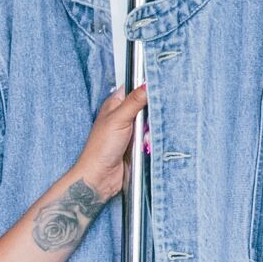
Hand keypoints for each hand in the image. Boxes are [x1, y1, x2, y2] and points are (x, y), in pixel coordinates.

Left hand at [71, 85, 147, 200]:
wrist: (101, 176)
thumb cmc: (100, 147)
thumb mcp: (119, 119)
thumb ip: (134, 101)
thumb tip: (148, 84)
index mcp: (115, 104)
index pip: (135, 87)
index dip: (147, 86)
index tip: (162, 86)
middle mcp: (124, 115)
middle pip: (148, 106)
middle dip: (153, 112)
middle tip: (152, 117)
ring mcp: (132, 130)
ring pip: (152, 122)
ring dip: (153, 129)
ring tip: (147, 136)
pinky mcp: (138, 144)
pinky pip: (153, 137)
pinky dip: (154, 140)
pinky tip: (149, 144)